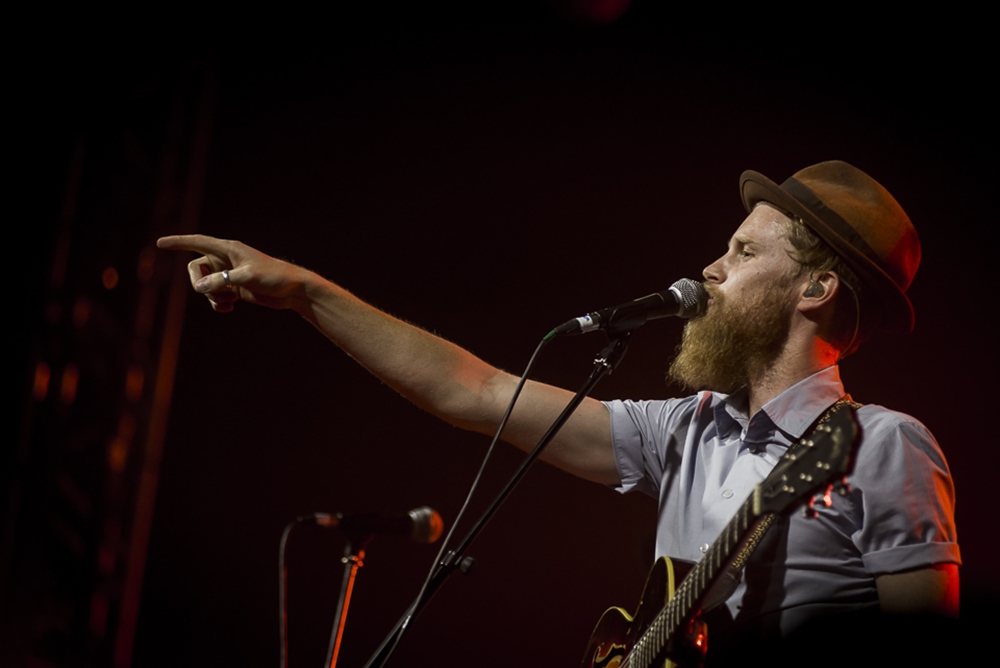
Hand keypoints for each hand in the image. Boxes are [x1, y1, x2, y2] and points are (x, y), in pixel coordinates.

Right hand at [157, 234, 308, 312]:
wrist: (292, 290)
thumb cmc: (274, 277)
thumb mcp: (247, 277)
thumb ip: (222, 280)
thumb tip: (200, 287)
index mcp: (228, 249)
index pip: (197, 242)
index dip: (179, 242)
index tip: (160, 243)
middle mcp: (226, 260)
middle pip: (195, 268)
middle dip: (199, 283)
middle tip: (211, 292)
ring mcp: (229, 275)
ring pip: (204, 285)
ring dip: (210, 296)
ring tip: (228, 302)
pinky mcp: (234, 289)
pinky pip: (214, 296)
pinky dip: (217, 303)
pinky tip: (229, 308)